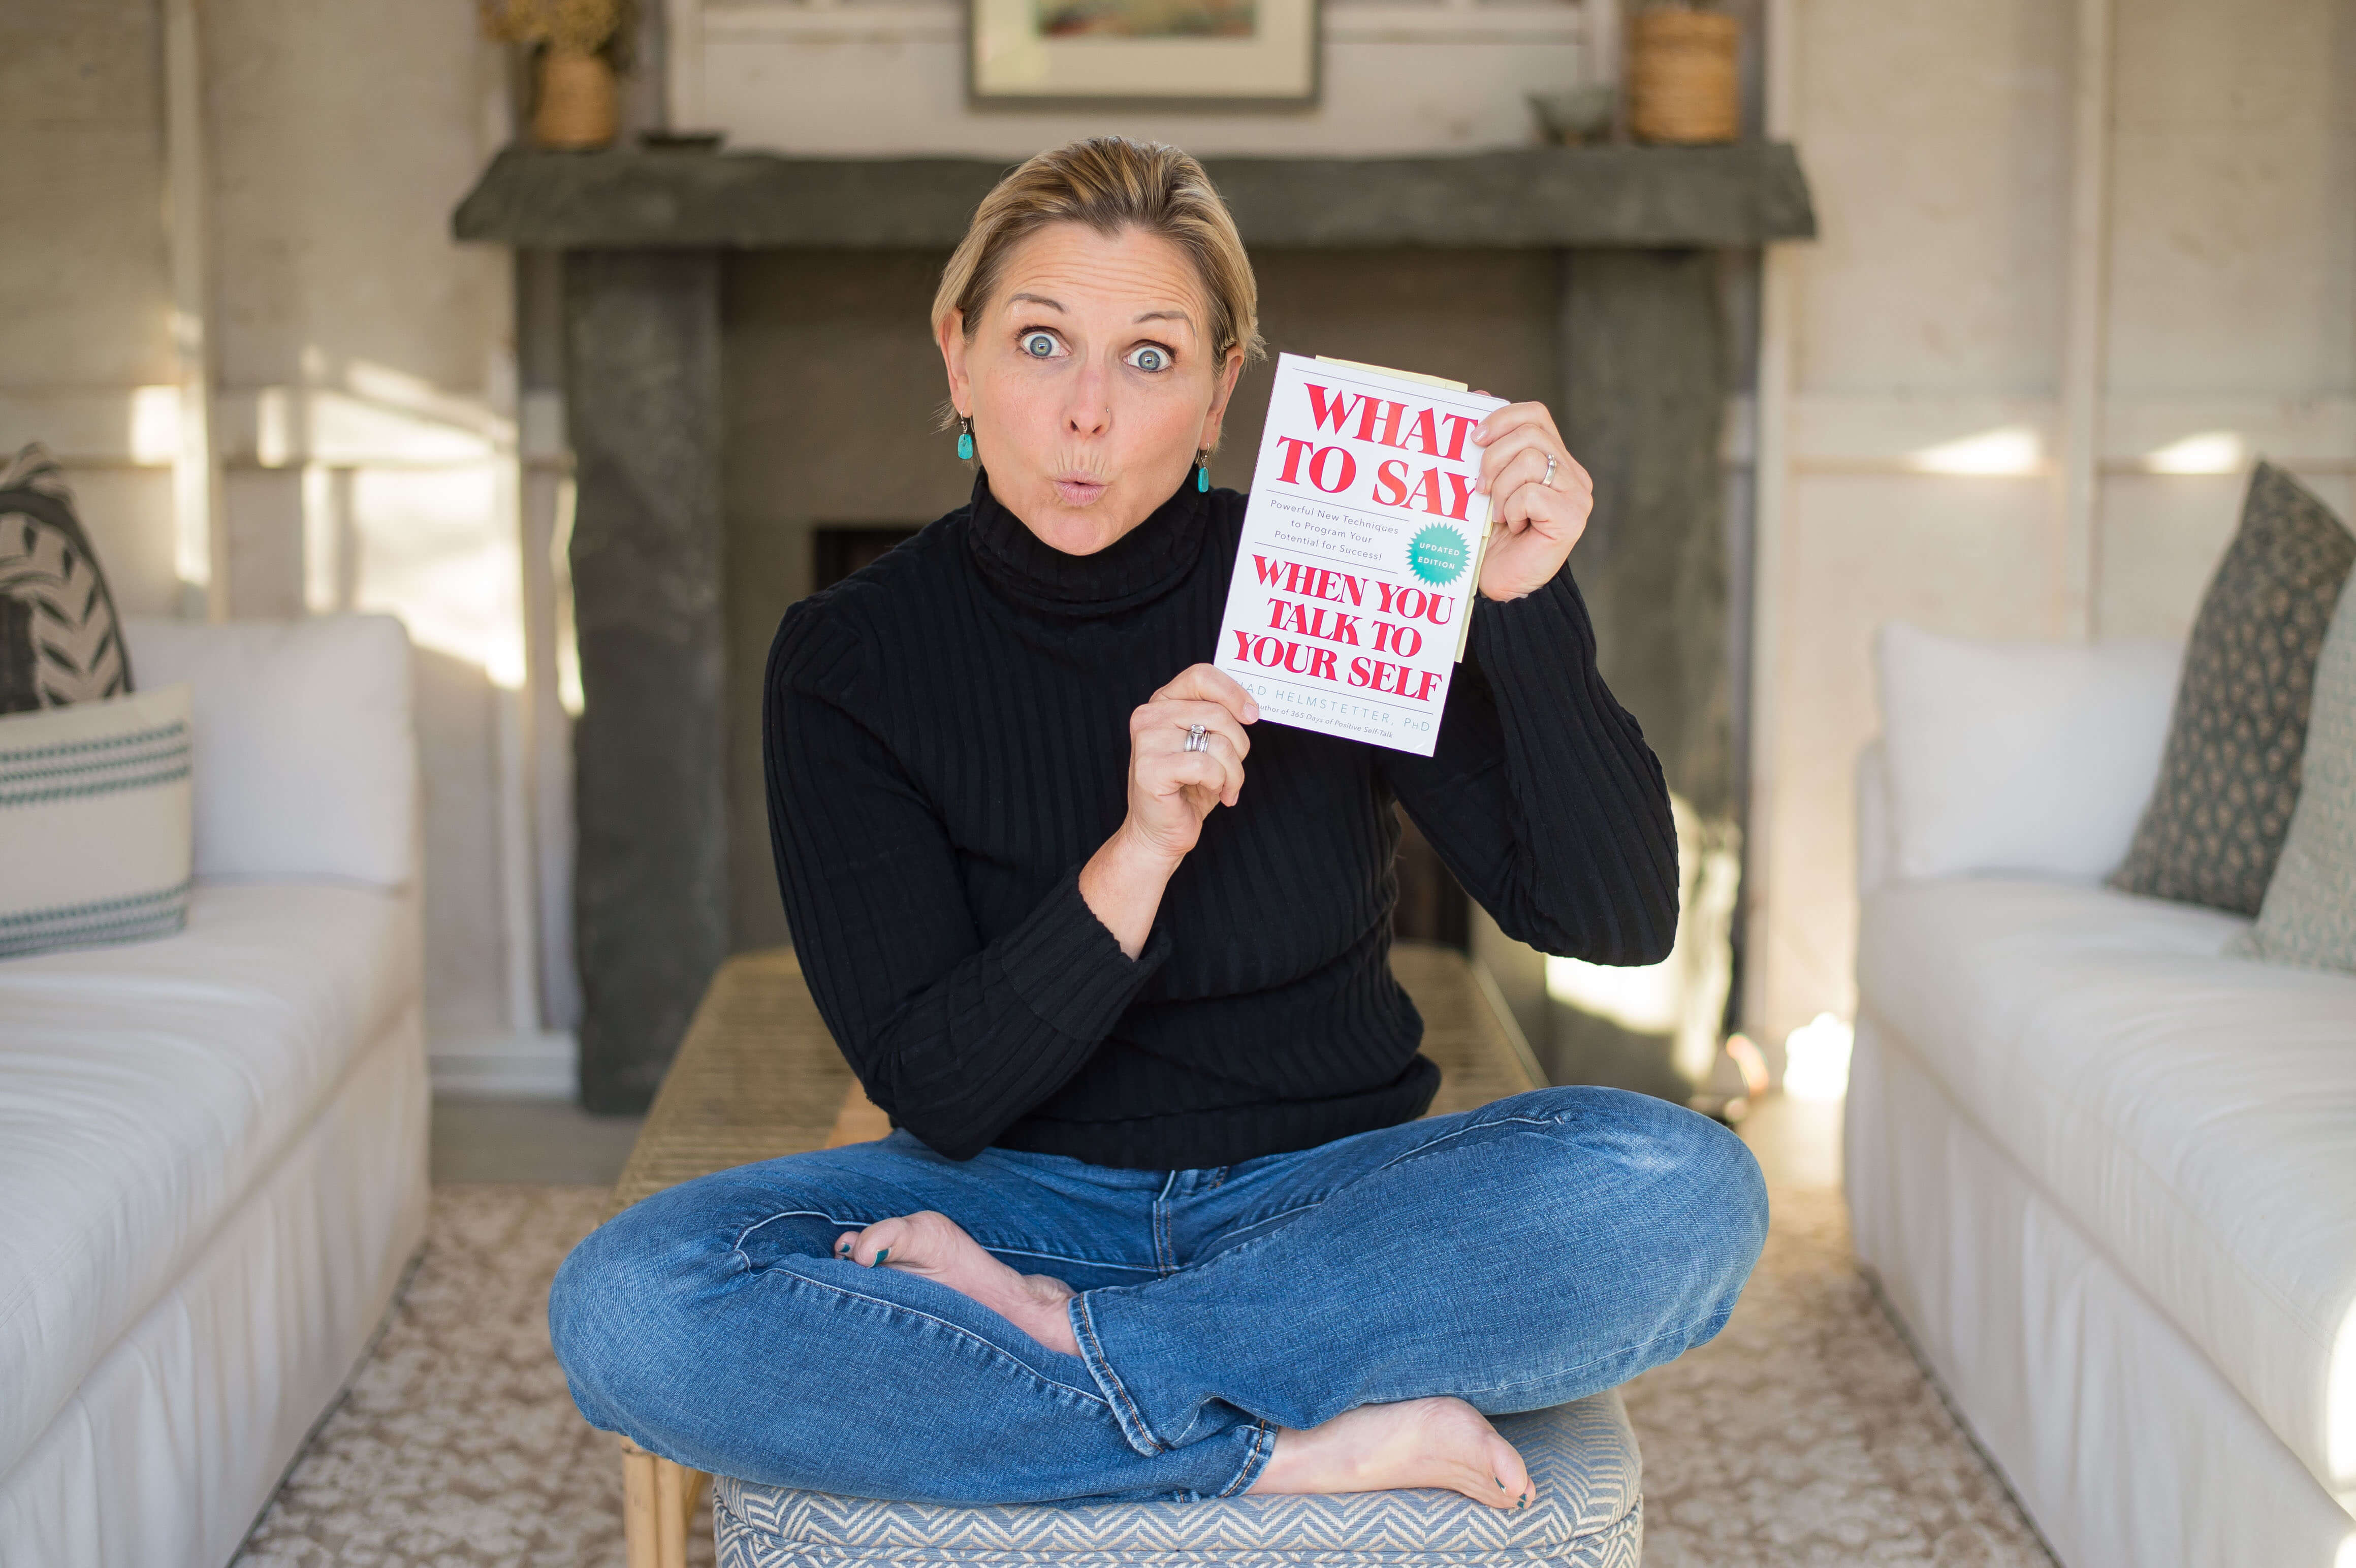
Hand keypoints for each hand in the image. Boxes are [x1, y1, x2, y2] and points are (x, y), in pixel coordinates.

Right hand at [1116, 663, 1257, 863]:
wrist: (1158, 834)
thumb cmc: (1187, 789)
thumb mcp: (1205, 745)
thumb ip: (1217, 719)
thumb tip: (1249, 707)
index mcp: (1162, 703)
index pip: (1201, 675)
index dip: (1233, 692)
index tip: (1252, 714)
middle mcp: (1149, 716)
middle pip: (1218, 714)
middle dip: (1239, 746)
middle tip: (1233, 770)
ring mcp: (1147, 741)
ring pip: (1218, 742)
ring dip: (1233, 772)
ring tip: (1224, 787)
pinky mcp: (1151, 769)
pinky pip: (1207, 767)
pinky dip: (1220, 783)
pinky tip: (1212, 794)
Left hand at [1468, 400, 1591, 601]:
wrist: (1499, 586)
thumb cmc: (1489, 539)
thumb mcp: (1484, 486)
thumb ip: (1487, 447)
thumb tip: (1477, 395)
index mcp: (1553, 460)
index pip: (1535, 415)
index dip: (1502, 418)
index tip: (1473, 439)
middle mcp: (1572, 474)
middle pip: (1532, 433)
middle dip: (1494, 457)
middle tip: (1480, 489)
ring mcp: (1576, 496)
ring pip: (1532, 460)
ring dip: (1502, 488)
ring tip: (1498, 514)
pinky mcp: (1572, 518)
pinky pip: (1532, 493)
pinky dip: (1512, 509)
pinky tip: (1513, 528)